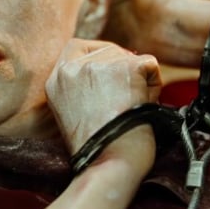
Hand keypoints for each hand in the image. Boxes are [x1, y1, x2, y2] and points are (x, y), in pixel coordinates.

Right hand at [45, 38, 160, 176]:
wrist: (111, 161)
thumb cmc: (97, 149)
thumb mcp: (72, 111)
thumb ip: (82, 86)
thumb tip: (109, 71)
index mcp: (57, 79)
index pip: (76, 47)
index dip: (98, 55)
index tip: (110, 70)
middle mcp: (73, 68)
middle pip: (108, 51)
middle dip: (122, 71)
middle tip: (125, 100)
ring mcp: (99, 65)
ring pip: (130, 59)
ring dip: (138, 81)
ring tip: (131, 108)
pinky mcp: (126, 67)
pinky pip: (150, 65)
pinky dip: (153, 85)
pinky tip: (143, 105)